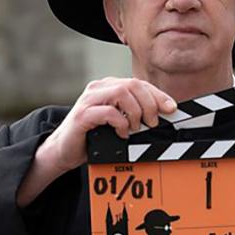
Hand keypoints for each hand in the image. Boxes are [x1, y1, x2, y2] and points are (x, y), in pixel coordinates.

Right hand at [15, 78, 174, 206]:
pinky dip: (121, 123)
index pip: (138, 83)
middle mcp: (98, 89)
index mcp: (108, 87)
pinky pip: (109, 111)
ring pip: (122, 92)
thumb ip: (134, 113)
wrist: (63, 151)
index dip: (158, 95)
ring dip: (136, 111)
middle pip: (133, 85)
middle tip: (153, 123)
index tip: (171, 109)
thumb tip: (162, 114)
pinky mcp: (83, 115)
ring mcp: (89, 100)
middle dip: (149, 103)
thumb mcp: (117, 122)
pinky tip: (122, 133)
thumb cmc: (93, 137)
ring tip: (137, 128)